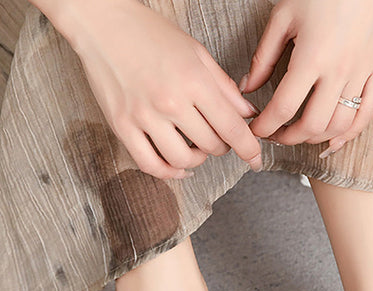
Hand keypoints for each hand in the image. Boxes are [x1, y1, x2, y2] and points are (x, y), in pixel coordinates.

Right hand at [56, 0, 262, 178]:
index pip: (231, 127)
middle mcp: (170, 101)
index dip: (249, 149)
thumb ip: (224, 87)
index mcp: (193, 80)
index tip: (256, 160)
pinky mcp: (122, 126)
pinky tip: (177, 167)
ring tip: (197, 150)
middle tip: (219, 138)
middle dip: (222, 147)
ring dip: (197, 160)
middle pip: (210, 145)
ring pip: (182, 159)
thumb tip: (248, 114)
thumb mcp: (196, 53)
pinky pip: (149, 164)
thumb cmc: (150, 33)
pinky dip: (168, 172)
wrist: (102, 22)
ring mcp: (144, 116)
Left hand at [241, 0, 372, 153]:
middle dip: (289, 138)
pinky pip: (368, 113)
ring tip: (302, 134)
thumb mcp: (283, 17)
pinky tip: (335, 139)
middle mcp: (340, 70)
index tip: (257, 131)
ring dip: (317, 138)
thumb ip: (264, 56)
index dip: (266, 126)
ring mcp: (363, 72)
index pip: (284, 107)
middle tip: (277, 135)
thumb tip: (248, 87)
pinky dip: (351, 133)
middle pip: (313, 125)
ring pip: (340, 125)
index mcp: (312, 56)